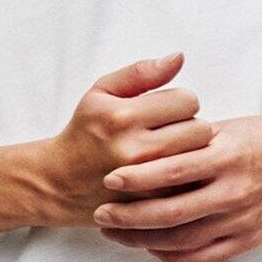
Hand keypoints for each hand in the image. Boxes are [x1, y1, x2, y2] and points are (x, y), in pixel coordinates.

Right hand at [45, 52, 214, 226]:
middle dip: (190, 126)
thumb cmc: (86, 131)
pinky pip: (190, 185)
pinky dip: (186, 178)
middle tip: (171, 131)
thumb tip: (179, 57)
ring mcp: (145, 182)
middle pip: (200, 130)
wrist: (61, 182)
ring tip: (170, 151)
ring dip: (191, 153)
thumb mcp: (102, 92)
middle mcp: (135, 149)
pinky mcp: (151, 205)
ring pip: (199, 159)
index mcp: (123, 116)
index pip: (187, 100)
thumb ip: (141, 72)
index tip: (167, 110)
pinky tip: (168, 173)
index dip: (180, 102)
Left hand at [92, 112, 261, 261]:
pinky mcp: (249, 238)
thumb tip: (142, 151)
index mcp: (227, 156)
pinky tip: (152, 248)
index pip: (173, 170)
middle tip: (101, 215)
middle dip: (130, 217)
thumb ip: (187, 143)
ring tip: (116, 234)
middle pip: (172, 212)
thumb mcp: (223, 129)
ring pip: (185, 240)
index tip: (109, 180)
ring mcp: (243, 219)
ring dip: (144, 240)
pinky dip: (174, 256)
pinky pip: (205, 257)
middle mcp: (235, 191)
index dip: (138, 178)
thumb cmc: (259, 136)